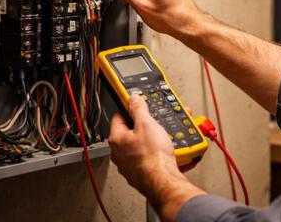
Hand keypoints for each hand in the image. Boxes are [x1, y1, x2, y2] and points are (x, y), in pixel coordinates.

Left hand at [108, 94, 203, 219]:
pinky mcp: (139, 172)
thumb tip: (133, 99)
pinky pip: (145, 157)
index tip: (138, 105)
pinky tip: (163, 151)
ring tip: (162, 137)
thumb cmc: (153, 156)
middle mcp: (118, 153)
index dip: (130, 108)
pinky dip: (154, 152)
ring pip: (138, 145)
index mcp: (116, 139)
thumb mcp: (148, 124)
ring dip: (150, 139)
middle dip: (144, 125)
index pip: (119, 116)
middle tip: (154, 122)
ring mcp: (128, 164)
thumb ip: (139, 109)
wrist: (163, 180)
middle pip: (130, 131)